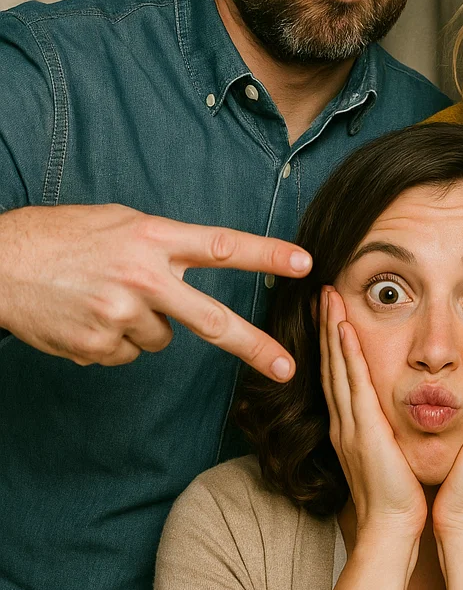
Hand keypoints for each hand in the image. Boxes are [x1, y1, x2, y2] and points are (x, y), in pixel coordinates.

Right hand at [0, 204, 310, 378]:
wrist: (0, 263)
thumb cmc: (64, 236)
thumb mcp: (122, 222)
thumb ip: (165, 244)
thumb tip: (196, 268)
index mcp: (154, 238)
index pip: (223, 247)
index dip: (267, 255)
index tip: (305, 263)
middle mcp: (144, 278)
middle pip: (212, 320)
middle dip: (253, 346)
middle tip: (286, 368)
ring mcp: (120, 316)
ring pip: (162, 339)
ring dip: (146, 324)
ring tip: (106, 298)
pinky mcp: (98, 345)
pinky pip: (128, 353)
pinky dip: (115, 340)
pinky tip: (89, 316)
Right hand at [320, 286, 424, 589]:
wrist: (393, 528)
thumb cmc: (398, 495)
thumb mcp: (390, 454)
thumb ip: (388, 431)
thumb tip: (396, 415)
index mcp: (353, 425)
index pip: (341, 374)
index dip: (335, 342)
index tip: (334, 311)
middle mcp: (345, 420)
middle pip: (332, 363)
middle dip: (327, 326)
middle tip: (323, 292)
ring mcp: (349, 424)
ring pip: (338, 366)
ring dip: (332, 329)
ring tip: (328, 297)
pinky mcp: (361, 429)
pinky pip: (352, 384)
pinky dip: (345, 354)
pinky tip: (343, 329)